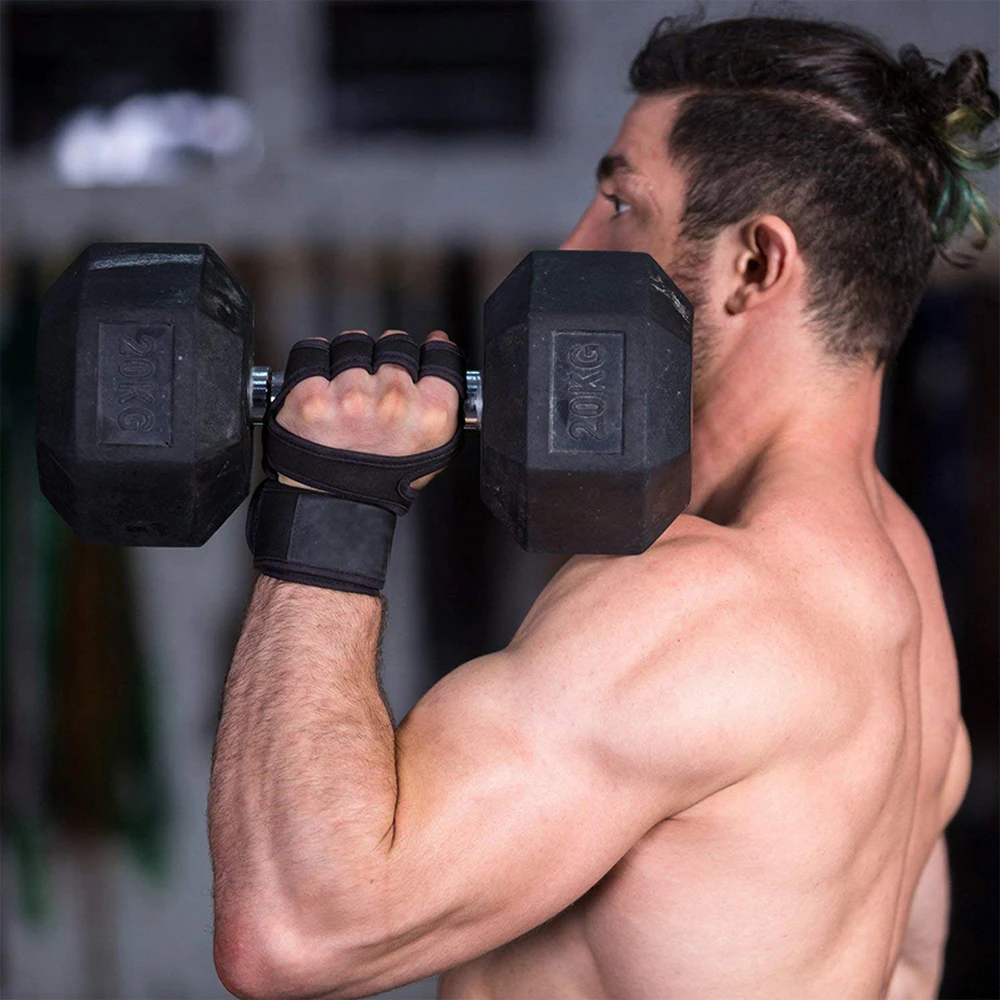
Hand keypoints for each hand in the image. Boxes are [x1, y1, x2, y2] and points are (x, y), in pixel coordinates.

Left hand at [275, 329, 460, 490]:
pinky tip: (322, 387)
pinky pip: (314, 352)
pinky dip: (315, 365)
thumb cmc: (382, 479)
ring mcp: (351, 397)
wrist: (333, 505)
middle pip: (396, 343)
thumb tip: (441, 345)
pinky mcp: (312, 396)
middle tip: (376, 389)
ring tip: (348, 393)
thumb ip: (444, 398)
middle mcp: (395, 404)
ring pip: (355, 343)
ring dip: (350, 360)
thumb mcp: (434, 448)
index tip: (417, 360)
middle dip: (386, 360)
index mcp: (431, 416)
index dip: (426, 353)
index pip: (438, 353)